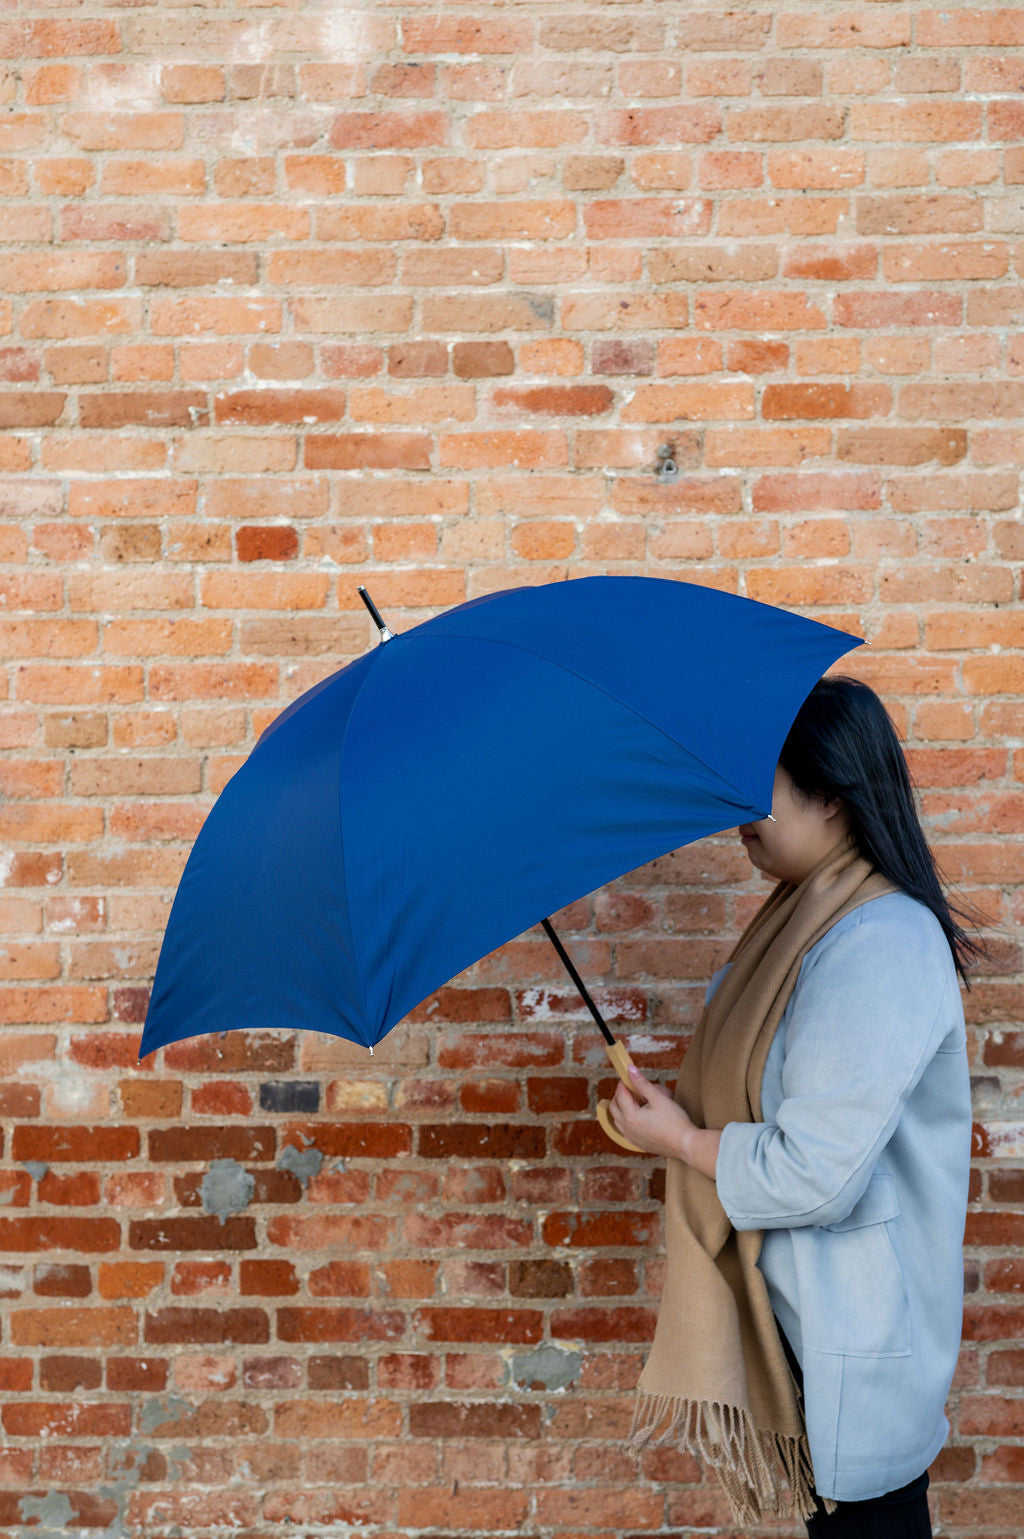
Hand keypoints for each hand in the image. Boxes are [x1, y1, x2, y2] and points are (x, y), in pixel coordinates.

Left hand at [608, 1062, 721, 1177]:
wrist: (686, 1144)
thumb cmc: (675, 1121)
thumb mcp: (659, 1098)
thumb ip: (642, 1083)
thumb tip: (630, 1069)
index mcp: (631, 1116)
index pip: (620, 1095)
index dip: (623, 1083)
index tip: (629, 1076)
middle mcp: (628, 1129)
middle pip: (614, 1108)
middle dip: (619, 1095)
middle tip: (630, 1087)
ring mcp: (632, 1138)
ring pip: (617, 1120)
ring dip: (621, 1108)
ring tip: (634, 1100)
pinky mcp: (638, 1144)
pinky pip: (624, 1130)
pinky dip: (625, 1120)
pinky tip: (638, 1116)